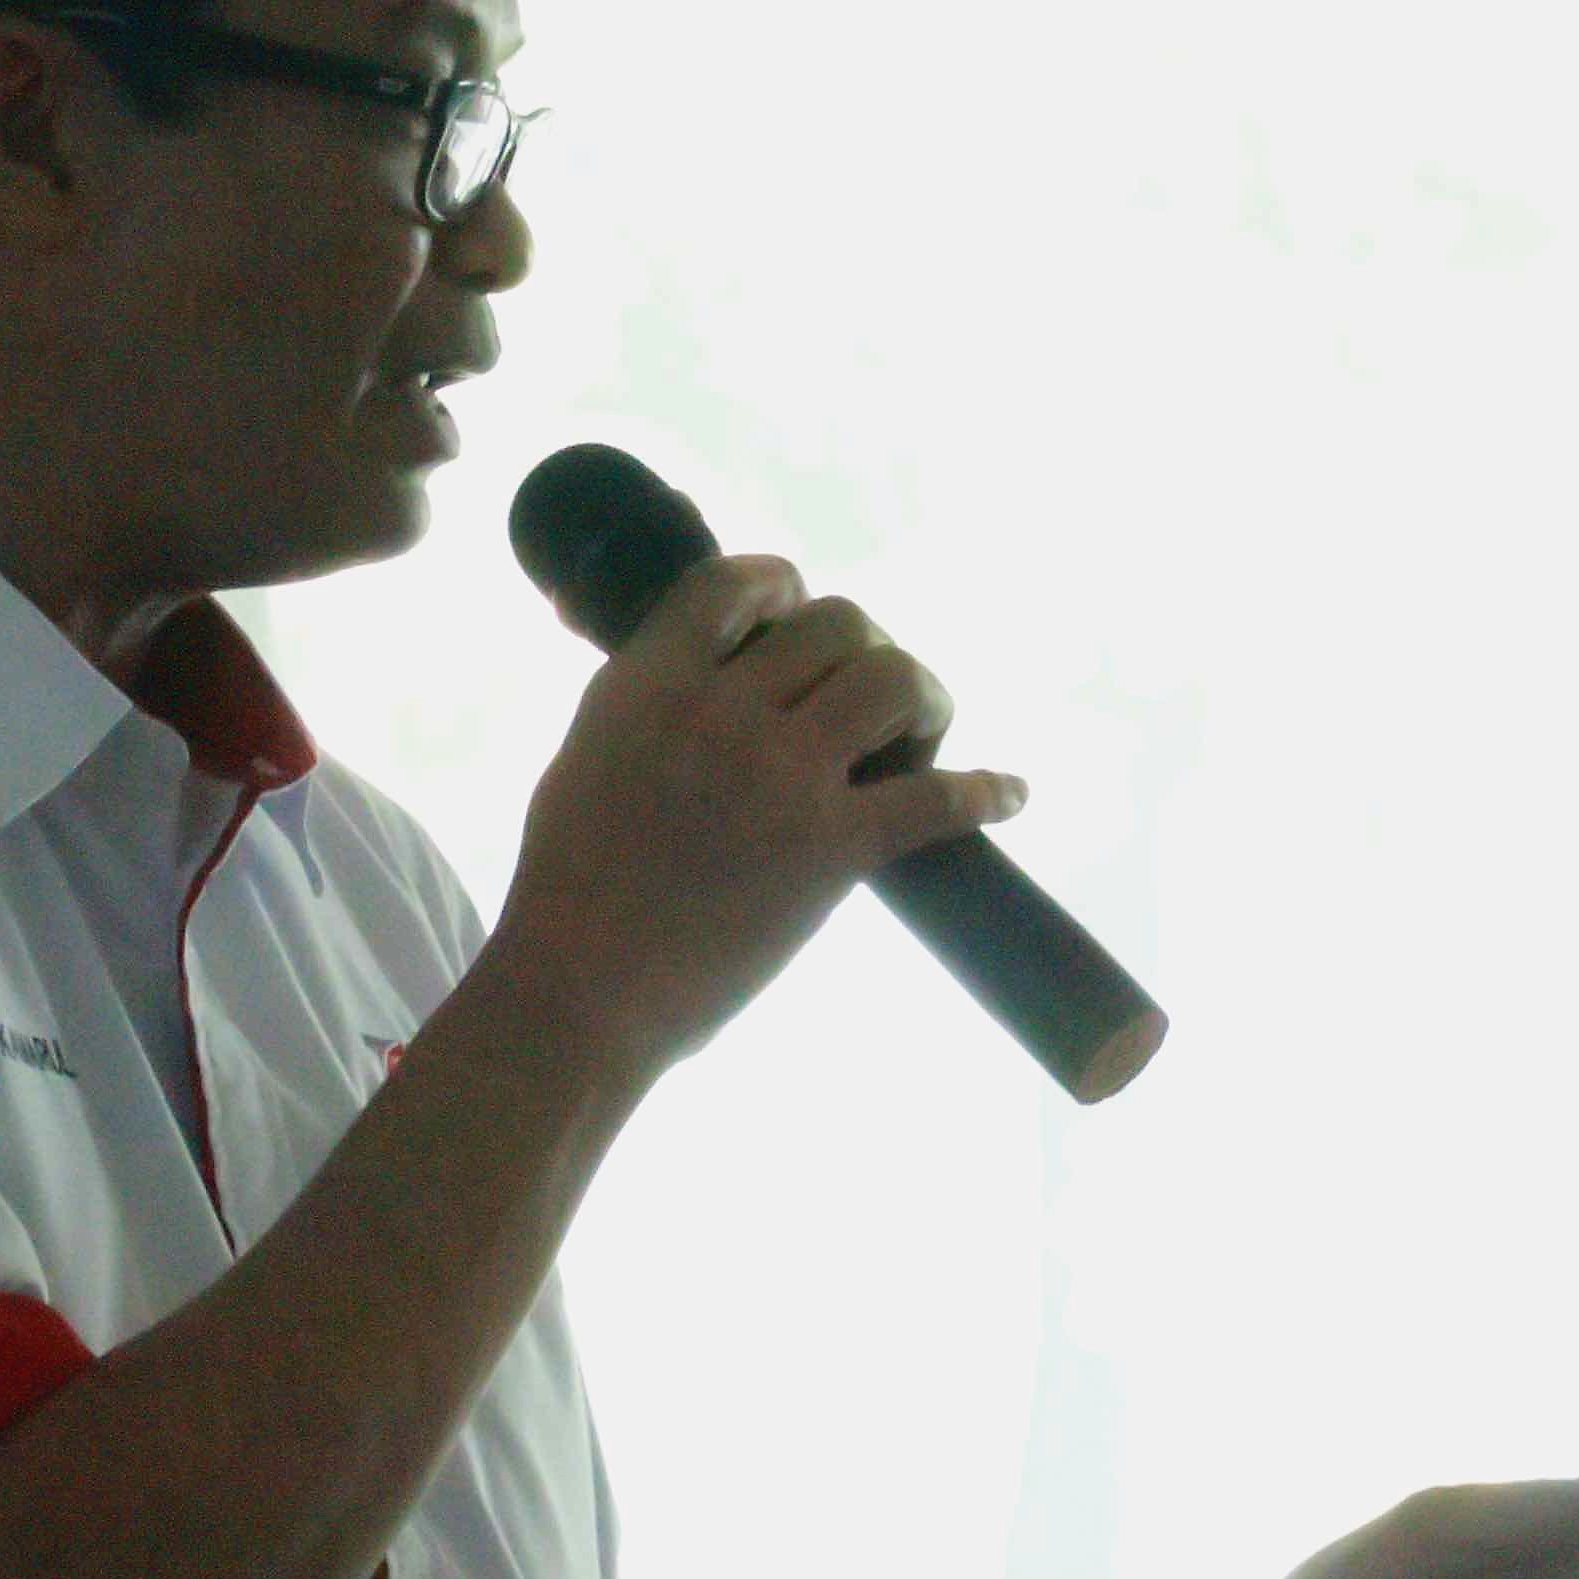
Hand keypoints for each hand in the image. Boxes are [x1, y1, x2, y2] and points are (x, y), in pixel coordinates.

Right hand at [489, 552, 1023, 1081]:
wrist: (581, 996)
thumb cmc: (568, 889)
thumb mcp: (585, 756)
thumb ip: (639, 703)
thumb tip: (678, 663)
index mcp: (648, 684)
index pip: (736, 582)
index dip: (782, 585)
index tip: (796, 615)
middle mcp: (720, 713)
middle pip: (837, 623)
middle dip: (863, 649)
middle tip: (859, 705)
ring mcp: (781, 779)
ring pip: (894, 679)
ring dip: (921, 698)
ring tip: (913, 741)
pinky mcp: (831, 851)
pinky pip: (937, 801)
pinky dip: (984, 792)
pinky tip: (1009, 795)